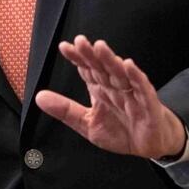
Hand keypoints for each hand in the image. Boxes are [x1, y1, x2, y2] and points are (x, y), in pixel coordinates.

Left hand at [35, 36, 186, 160]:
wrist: (150, 146)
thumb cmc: (122, 131)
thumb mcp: (87, 124)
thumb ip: (65, 110)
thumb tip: (38, 97)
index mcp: (100, 89)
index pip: (87, 69)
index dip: (77, 58)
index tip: (65, 47)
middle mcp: (115, 87)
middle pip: (103, 68)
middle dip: (92, 55)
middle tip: (81, 41)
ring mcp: (132, 94)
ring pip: (120, 74)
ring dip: (111, 60)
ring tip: (101, 48)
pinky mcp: (148, 104)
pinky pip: (142, 89)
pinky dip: (136, 77)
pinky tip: (129, 66)